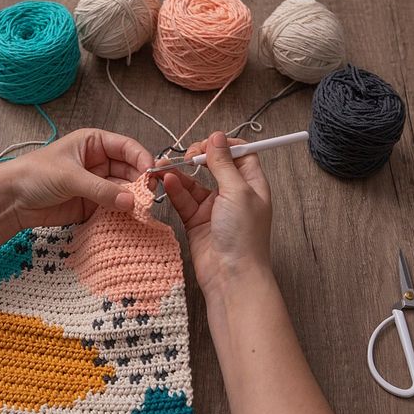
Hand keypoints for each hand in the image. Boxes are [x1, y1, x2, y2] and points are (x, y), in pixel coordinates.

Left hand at [0, 128, 153, 227]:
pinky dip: (122, 213)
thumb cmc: (36, 175)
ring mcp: (96, 184)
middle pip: (130, 170)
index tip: (152, 174)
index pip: (127, 147)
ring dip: (133, 200)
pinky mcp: (92, 205)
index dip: (142, 159)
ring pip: (124, 191)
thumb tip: (131, 202)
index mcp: (94, 143)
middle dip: (141, 183)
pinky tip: (129, 219)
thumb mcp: (70, 178)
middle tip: (150, 197)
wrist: (12, 200)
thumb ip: (102, 190)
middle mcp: (99, 162)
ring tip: (141, 211)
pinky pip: (113, 208)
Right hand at [156, 131, 271, 293]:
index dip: (223, 145)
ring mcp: (213, 208)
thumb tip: (217, 137)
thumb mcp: (237, 192)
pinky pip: (183, 199)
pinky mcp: (196, 221)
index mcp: (251, 184)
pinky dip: (174, 189)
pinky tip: (167, 181)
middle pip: (213, 166)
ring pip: (193, 182)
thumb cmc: (244, 236)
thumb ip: (224, 164)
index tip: (208, 143)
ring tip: (162, 166)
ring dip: (178, 173)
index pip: (240, 154)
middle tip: (187, 156)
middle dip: (198, 157)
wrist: (232, 276)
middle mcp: (233, 194)